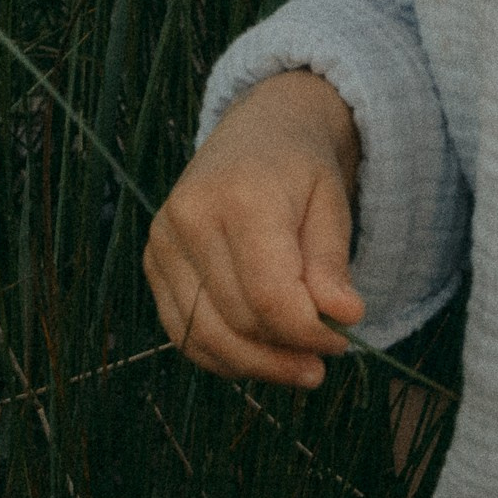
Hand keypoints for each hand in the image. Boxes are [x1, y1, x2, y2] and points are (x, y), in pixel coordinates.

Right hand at [145, 69, 364, 386]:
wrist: (258, 130)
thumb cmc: (301, 170)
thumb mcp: (332, 206)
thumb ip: (332, 265)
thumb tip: (344, 318)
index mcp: (239, 197)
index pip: (270, 297)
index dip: (308, 334)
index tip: (341, 341)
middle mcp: (189, 218)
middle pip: (238, 322)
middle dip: (286, 352)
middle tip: (324, 358)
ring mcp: (163, 241)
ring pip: (206, 336)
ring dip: (256, 365)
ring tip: (296, 367)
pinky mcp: (153, 262)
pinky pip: (183, 333)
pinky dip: (223, 357)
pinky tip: (259, 357)